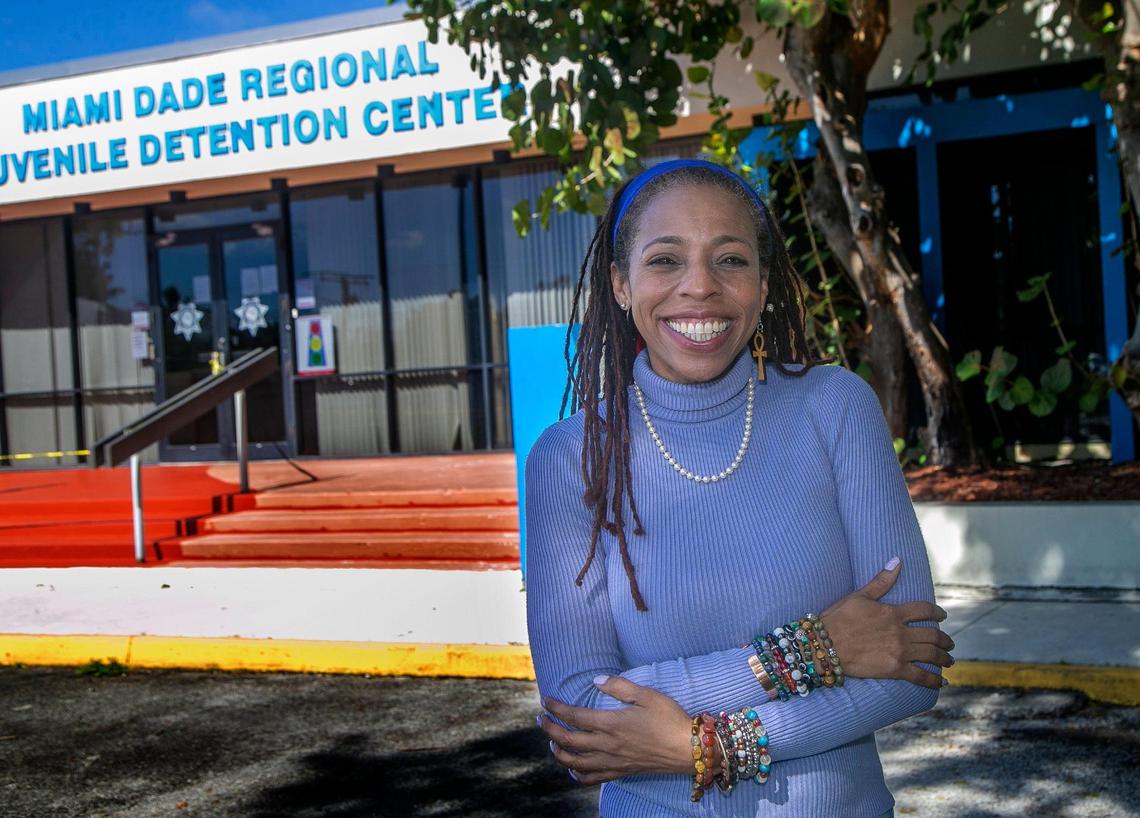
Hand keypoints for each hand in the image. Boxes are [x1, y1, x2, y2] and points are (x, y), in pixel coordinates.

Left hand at [538, 676, 693, 784]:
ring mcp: (613, 761)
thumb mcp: (646, 695)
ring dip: (559, 753)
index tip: (546, 700)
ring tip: (552, 743)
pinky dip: (579, 775)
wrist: (688, 749)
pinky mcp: (621, 772)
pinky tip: (574, 770)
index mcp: (611, 723)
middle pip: (568, 740)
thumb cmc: (669, 719)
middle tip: (541, 720)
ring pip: (576, 762)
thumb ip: (619, 686)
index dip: (556, 708)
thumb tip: (596, 680)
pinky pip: (594, 778)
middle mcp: (607, 745)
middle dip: (550, 730)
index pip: (574, 716)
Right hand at [821, 557, 953, 688]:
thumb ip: (881, 581)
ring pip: (931, 655)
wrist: (825, 645)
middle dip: (945, 640)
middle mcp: (901, 632)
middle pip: (933, 635)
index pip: (924, 610)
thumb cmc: (838, 618)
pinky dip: (933, 680)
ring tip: (949, 660)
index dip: (937, 612)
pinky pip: (920, 676)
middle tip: (950, 643)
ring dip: (944, 658)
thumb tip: (897, 561)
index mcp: (893, 612)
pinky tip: (941, 682)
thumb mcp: (859, 595)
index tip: (942, 616)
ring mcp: (899, 652)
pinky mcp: (894, 669)